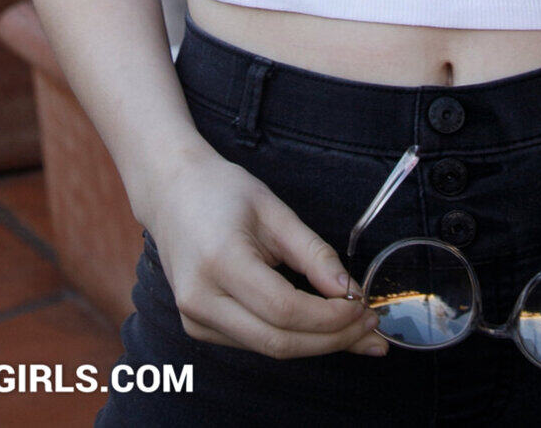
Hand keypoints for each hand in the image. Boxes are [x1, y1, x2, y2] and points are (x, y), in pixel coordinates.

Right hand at [143, 146, 386, 360]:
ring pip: (267, 349)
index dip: (330, 317)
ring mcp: (195, 318)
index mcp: (220, 262)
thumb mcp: (274, 211)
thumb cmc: (222, 191)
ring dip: (316, 344)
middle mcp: (201, 299)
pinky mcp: (198, 326)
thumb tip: (349, 291)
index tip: (364, 307)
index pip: (285, 310)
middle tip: (370, 329)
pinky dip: (291, 338)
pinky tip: (319, 328)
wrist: (171, 193)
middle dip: (331, 340)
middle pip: (277, 341)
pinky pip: (254, 342)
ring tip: (356, 331)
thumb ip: (313, 253)